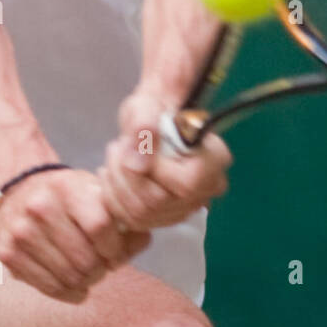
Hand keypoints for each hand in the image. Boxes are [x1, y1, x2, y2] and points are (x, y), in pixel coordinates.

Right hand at [0, 166, 150, 302]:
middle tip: (102, 266)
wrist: (18, 191)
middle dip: (101, 269)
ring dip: (86, 282)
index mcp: (66, 187)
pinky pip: (49, 288)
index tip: (116, 254)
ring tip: (88, 272)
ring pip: (69, 277)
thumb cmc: (67, 196)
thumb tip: (143, 239)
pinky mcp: (7, 254)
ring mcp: (21, 232)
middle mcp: (39, 207)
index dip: (115, 248)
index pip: (100, 227)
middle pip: (85, 258)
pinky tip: (74, 285)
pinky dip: (68, 292)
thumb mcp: (95, 194)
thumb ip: (122, 218)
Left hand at [98, 88, 231, 230]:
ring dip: (115, 185)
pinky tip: (111, 175)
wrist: (151, 119)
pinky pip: (133, 221)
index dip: (155, 169)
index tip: (141, 144)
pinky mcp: (165, 217)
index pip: (187, 183)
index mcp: (215, 159)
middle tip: (117, 147)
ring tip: (114, 157)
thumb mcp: (146, 105)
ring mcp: (186, 207)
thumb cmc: (154, 107)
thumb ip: (143, 127)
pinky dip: (113, 199)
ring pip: (141, 215)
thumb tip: (137, 164)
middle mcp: (207, 189)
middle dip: (125, 175)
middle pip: (158, 203)